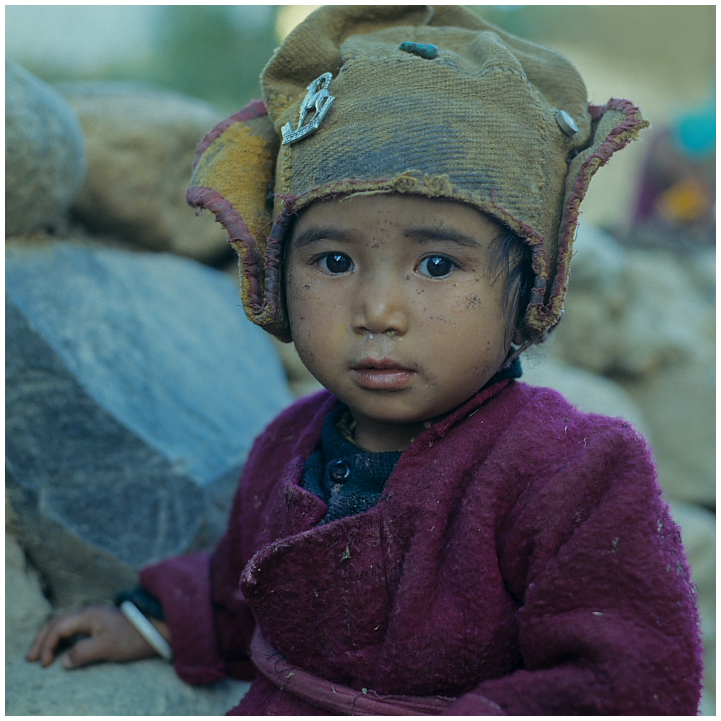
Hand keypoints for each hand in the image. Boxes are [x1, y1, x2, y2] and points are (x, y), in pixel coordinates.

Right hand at [26, 604, 170, 669]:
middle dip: (42, 639)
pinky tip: (61, 646)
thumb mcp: (108, 647)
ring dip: (51, 637)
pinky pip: (74, 626)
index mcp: (89, 615)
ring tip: (41, 653)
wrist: (157, 629)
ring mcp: (96, 616)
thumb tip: (63, 661)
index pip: (58, 627)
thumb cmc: (134, 637)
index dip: (48, 645)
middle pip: (58, 622)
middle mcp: (90, 612)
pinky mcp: (102, 622)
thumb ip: (83, 653)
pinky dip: (62, 636)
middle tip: (31, 658)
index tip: (45, 664)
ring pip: (65, 622)